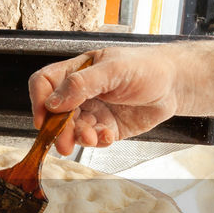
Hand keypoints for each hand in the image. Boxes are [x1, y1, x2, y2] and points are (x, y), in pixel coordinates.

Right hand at [28, 47, 182, 155]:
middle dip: (59, 130)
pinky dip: (98, 141)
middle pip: (55, 113)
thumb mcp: (113, 70)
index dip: (39, 101)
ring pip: (72, 130)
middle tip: (64, 144)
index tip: (44, 120)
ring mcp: (93, 111)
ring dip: (79, 138)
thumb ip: (81, 85)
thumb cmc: (146, 67)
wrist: (175, 85)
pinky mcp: (106, 128)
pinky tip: (109, 135)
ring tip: (93, 137)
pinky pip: (93, 139)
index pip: (44, 83)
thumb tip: (52, 103)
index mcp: (77, 71)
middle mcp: (80, 92)